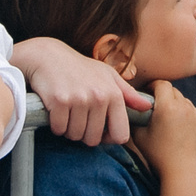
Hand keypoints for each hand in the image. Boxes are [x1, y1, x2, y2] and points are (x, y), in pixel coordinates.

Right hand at [14, 37, 147, 145]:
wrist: (48, 56)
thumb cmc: (80, 68)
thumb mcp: (107, 76)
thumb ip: (128, 94)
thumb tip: (147, 107)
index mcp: (114, 94)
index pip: (120, 135)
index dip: (109, 139)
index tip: (99, 132)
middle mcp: (99, 97)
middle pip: (93, 139)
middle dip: (84, 134)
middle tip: (78, 120)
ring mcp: (79, 99)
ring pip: (75, 135)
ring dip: (69, 130)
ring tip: (68, 114)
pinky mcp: (60, 101)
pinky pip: (59, 129)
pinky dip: (56, 125)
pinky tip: (56, 112)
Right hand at [132, 80, 195, 179]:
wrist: (182, 171)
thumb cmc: (158, 155)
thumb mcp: (139, 137)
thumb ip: (135, 120)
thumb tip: (131, 111)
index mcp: (167, 106)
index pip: (161, 84)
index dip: (154, 86)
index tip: (149, 92)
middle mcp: (184, 107)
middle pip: (174, 92)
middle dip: (165, 96)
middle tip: (157, 106)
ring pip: (186, 103)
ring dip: (177, 107)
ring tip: (170, 121)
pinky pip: (195, 114)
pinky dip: (188, 117)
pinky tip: (181, 130)